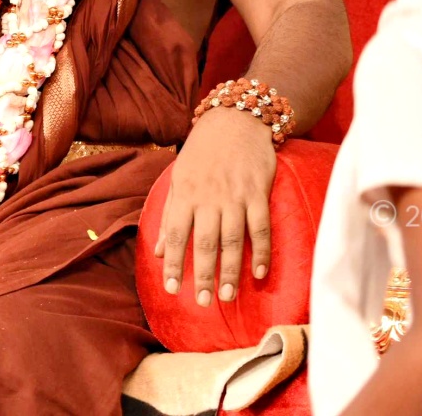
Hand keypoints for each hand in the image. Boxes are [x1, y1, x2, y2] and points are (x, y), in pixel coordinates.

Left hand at [155, 107, 276, 305]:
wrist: (235, 119)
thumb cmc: (203, 152)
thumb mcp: (179, 177)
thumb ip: (170, 214)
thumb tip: (160, 251)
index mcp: (186, 193)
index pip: (176, 235)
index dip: (174, 264)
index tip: (172, 290)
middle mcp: (209, 197)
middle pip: (205, 242)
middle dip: (203, 275)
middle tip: (203, 302)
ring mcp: (235, 196)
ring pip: (232, 239)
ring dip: (230, 270)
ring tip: (228, 296)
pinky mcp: (258, 192)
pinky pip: (261, 227)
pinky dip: (261, 251)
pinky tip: (259, 273)